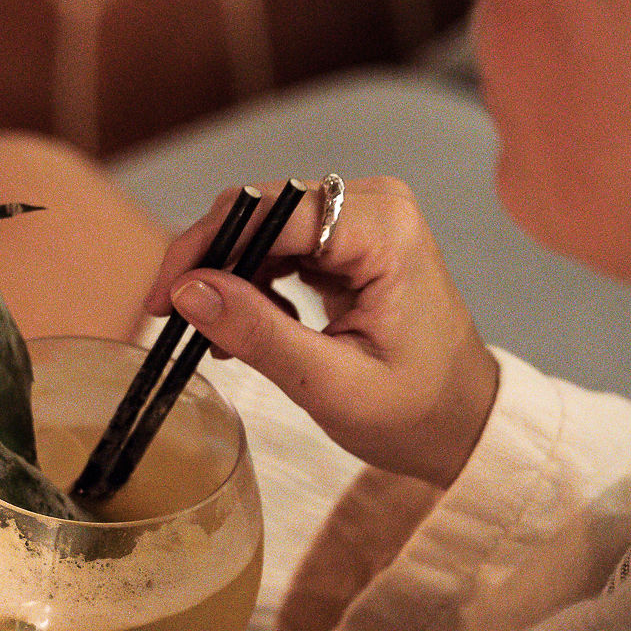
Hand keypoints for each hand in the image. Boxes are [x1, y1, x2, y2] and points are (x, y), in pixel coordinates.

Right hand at [143, 177, 498, 487]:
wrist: (465, 424)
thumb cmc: (416, 413)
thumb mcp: (330, 384)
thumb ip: (258, 333)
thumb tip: (189, 291)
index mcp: (386, 231)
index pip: (271, 213)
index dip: (207, 248)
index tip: (165, 300)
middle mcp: (377, 206)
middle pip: (262, 210)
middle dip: (211, 261)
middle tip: (176, 319)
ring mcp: (365, 218)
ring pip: (263, 225)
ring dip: (229, 275)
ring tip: (217, 336)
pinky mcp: (352, 238)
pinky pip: (280, 243)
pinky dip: (253, 281)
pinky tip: (249, 327)